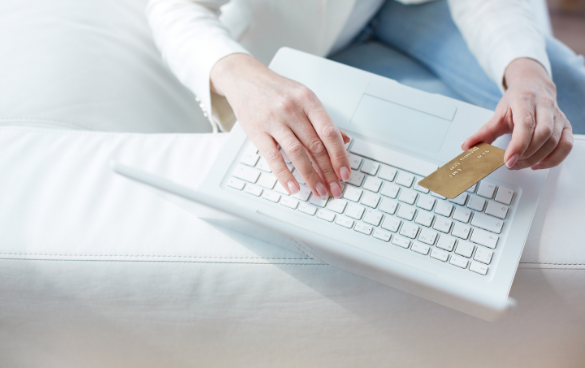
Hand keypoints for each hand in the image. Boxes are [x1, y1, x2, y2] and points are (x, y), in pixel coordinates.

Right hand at [211, 54, 350, 197]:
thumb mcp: (303, 96)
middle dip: (328, 172)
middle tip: (335, 189)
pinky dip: (284, 174)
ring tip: (319, 191)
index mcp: (308, 100)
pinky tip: (293, 187)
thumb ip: (322, 119)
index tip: (345, 173)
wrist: (244, 78)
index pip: (329, 132)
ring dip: (311, 176)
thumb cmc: (275, 89)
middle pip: (316, 146)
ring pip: (297, 154)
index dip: (339, 155)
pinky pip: (273, 157)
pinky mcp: (257, 131)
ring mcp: (274, 120)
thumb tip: (343, 140)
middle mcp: (292, 109)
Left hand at [462, 58, 572, 169]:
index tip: (508, 160)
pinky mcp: (565, 125)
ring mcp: (558, 116)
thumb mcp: (498, 113)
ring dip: (538, 159)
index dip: (518, 145)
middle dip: (527, 154)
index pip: (526, 125)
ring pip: (555, 142)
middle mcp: (545, 107)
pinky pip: (566, 146)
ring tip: (521, 164)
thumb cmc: (516, 99)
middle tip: (512, 163)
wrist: (533, 84)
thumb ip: (484, 132)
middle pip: (543, 135)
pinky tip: (539, 164)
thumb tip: (467, 146)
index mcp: (525, 101)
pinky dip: (554, 159)